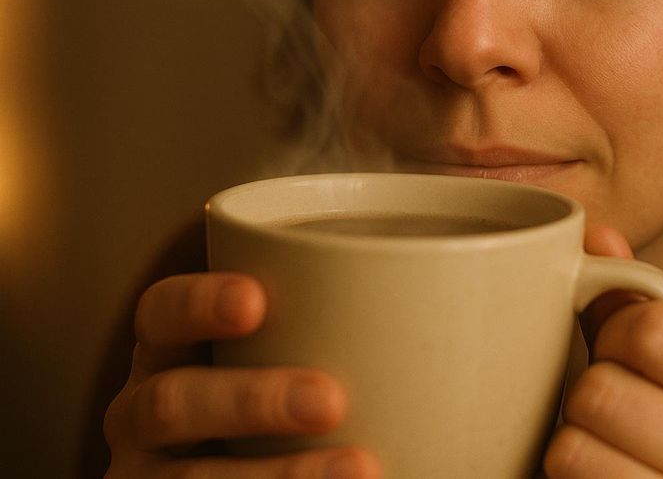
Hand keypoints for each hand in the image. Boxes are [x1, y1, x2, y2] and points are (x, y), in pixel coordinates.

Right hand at [103, 272, 379, 477]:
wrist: (265, 469)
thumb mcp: (294, 349)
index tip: (257, 301)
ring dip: (275, 475)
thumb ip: (345, 309)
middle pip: (172, 402)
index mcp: (173, 355)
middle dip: (250, 400)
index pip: (162, 315)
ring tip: (362, 470)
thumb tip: (473, 252)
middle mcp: (145, 416)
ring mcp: (151, 478)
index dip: (197, 303)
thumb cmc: (289, 397)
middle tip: (331, 398)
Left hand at [543, 226, 662, 477]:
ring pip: (572, 449)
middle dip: (586, 396)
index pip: (654, 330)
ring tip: (600, 452)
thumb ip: (635, 300)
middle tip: (607, 414)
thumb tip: (596, 235)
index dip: (615, 334)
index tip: (623, 355)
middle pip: (601, 392)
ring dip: (568, 447)